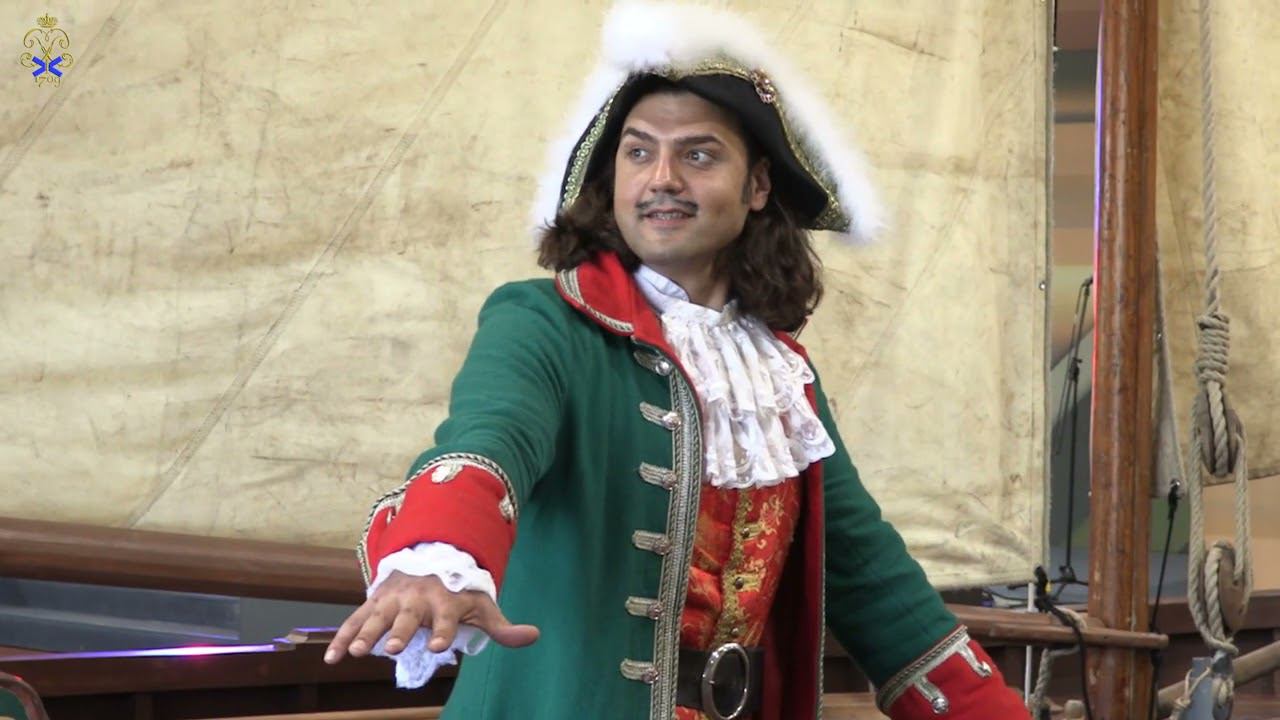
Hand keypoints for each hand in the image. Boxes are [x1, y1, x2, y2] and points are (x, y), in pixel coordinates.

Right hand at [324, 571, 539, 662]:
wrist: (429, 559)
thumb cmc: (458, 591)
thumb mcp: (483, 606)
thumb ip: (503, 626)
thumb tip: (534, 635)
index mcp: (445, 600)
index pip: (445, 618)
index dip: (443, 631)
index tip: (439, 645)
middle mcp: (417, 599)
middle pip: (407, 618)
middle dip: (399, 632)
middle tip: (389, 648)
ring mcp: (392, 600)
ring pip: (376, 617)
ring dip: (365, 633)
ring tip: (357, 652)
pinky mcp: (374, 603)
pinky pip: (355, 621)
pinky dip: (342, 638)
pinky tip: (332, 658)